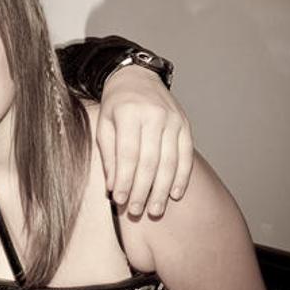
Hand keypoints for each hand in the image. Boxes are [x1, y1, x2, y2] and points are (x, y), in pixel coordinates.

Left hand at [96, 66, 192, 215]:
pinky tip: (175, 194)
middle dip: (143, 190)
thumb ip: (109, 156)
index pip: (128, 154)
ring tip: (155, 210)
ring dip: (163, 189)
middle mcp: (154, 116)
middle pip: (150, 161)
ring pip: (170, 161)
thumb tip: (114, 188)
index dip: (125, 181)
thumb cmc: (115, 106)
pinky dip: (182, 177)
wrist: (136, 77)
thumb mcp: (103, 126)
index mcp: (129, 114)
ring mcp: (173, 120)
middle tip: (137, 211)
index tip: (120, 201)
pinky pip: (186, 155)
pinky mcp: (185, 125)